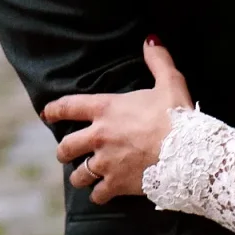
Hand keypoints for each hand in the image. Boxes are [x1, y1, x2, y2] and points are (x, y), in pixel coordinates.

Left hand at [42, 39, 193, 203]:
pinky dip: (99, 195)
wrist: (188, 154)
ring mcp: (106, 163)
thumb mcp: (170, 82)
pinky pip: (97, 195)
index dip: (53, 110)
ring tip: (84, 177)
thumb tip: (150, 39)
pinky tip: (102, 194)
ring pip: (78, 175)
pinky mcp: (116, 184)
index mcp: (106, 109)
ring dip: (80, 176)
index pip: (67, 107)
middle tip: (66, 153)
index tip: (46, 114)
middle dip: (64, 151)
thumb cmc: (177, 116)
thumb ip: (157, 60)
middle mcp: (99, 137)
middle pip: (66, 147)